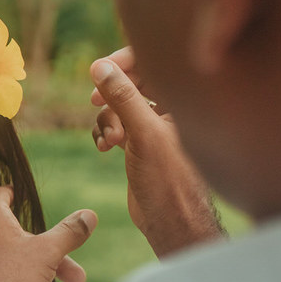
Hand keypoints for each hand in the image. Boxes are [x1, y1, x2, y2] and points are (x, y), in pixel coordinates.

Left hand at [0, 187, 95, 281]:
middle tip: (74, 272)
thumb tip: (89, 215)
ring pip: (10, 255)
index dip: (19, 195)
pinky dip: (16, 278)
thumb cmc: (6, 280)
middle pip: (18, 234)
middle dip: (50, 252)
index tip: (28, 199)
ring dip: (37, 268)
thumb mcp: (46, 253)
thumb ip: (69, 233)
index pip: (3, 193)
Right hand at [90, 48, 224, 257]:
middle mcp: (173, 108)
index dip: (125, 60)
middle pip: (134, 81)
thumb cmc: (169, 180)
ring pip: (121, 105)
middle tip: (95, 101)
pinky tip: (103, 147)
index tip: (100, 69)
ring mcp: (156, 126)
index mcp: (185, 99)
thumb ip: (122, 96)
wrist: (171, 221)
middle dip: (112, 93)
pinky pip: (117, 124)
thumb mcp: (142, 133)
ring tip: (109, 141)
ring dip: (107, 118)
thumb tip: (100, 66)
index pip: (154, 61)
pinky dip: (105, 132)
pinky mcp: (142, 142)